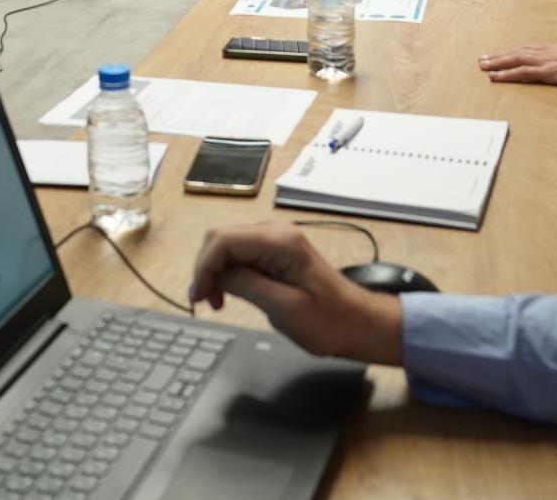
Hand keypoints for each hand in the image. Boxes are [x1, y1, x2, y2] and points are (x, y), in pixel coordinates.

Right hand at [189, 224, 402, 364]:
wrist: (359, 324)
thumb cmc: (329, 321)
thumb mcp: (284, 308)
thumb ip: (246, 285)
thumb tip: (215, 276)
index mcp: (280, 242)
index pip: (223, 240)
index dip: (203, 267)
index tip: (198, 297)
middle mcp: (276, 232)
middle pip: (221, 238)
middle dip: (205, 268)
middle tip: (203, 302)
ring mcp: (276, 241)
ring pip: (227, 245)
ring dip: (214, 271)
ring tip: (215, 301)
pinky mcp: (276, 253)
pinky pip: (240, 254)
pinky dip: (227, 272)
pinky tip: (227, 293)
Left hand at [478, 44, 556, 88]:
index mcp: (555, 49)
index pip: (527, 49)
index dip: (511, 52)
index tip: (497, 55)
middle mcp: (548, 51)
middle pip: (517, 52)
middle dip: (499, 56)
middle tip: (482, 60)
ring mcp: (548, 60)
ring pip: (516, 60)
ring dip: (498, 63)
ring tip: (483, 66)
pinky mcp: (551, 71)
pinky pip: (524, 72)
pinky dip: (508, 73)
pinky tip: (496, 76)